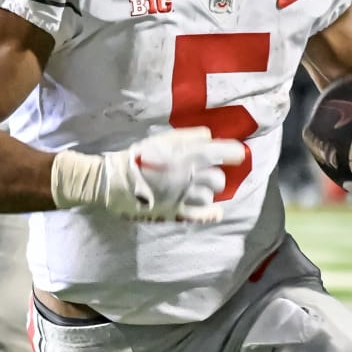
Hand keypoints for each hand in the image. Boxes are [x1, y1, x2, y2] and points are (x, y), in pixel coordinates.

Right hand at [52, 127, 246, 221]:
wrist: (114, 181)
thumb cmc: (139, 156)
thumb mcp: (163, 138)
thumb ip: (189, 136)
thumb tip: (210, 136)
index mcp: (189, 155)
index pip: (226, 153)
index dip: (234, 153)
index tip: (236, 153)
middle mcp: (191, 177)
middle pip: (219, 179)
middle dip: (215, 175)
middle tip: (205, 172)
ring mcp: (184, 197)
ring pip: (209, 196)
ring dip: (206, 191)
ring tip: (195, 187)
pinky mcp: (175, 212)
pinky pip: (200, 216)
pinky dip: (211, 214)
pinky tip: (217, 211)